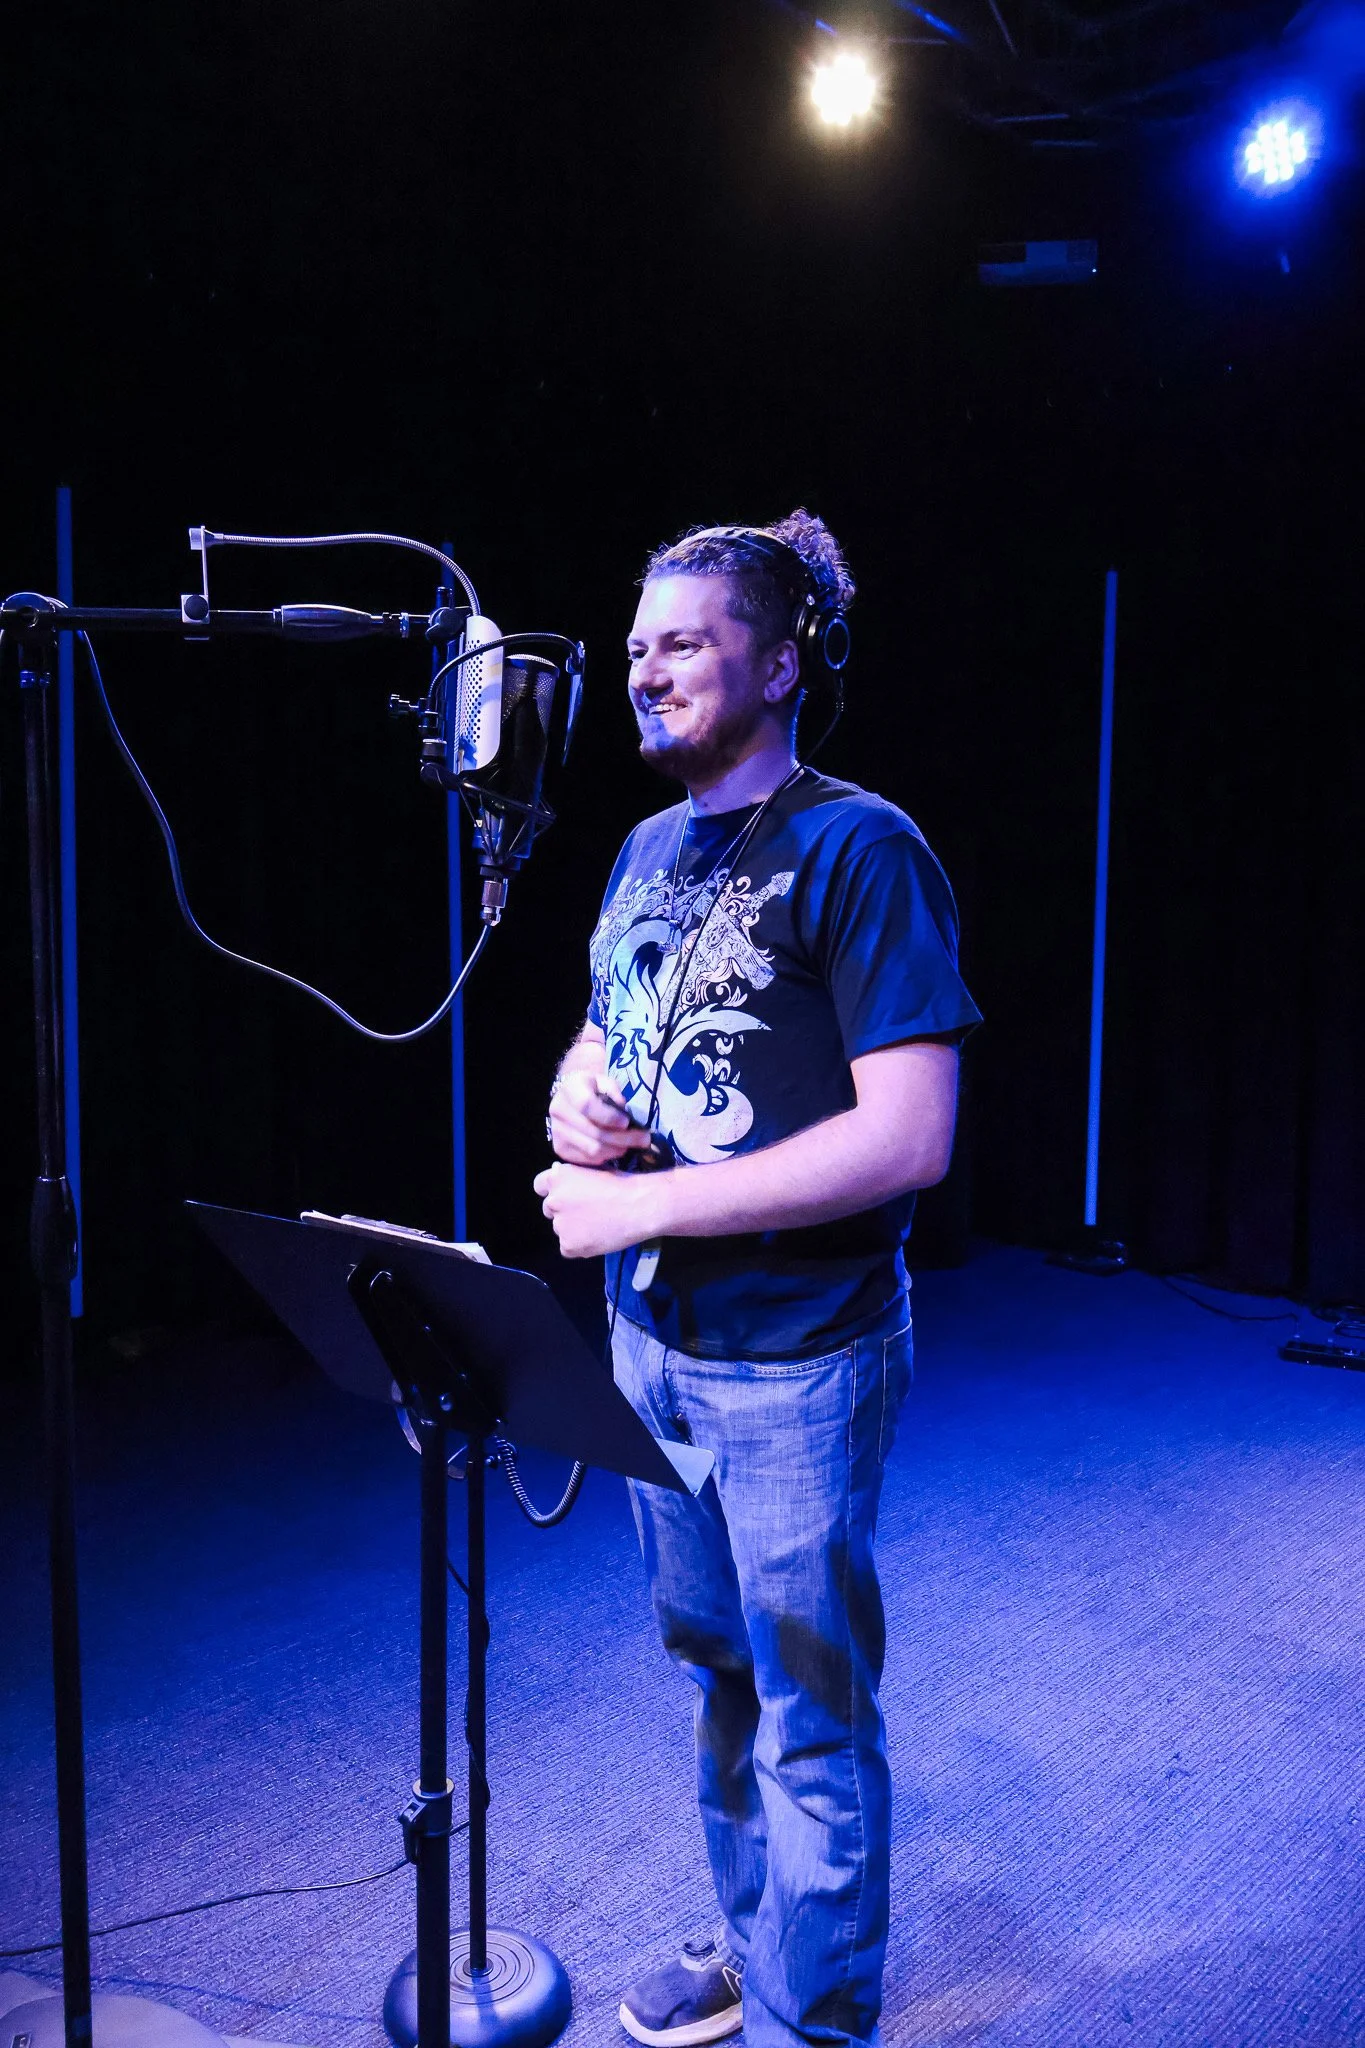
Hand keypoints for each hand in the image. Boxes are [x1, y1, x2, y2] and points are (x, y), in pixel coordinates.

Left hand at [533, 1161, 667, 1257]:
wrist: (639, 1207)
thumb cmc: (622, 1184)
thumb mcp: (593, 1169)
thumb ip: (571, 1175)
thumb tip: (558, 1174)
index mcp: (557, 1178)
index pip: (540, 1185)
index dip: (554, 1190)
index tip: (566, 1194)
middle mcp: (553, 1200)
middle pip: (550, 1209)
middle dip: (564, 1210)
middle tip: (588, 1212)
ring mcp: (559, 1225)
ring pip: (561, 1229)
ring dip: (573, 1228)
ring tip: (598, 1224)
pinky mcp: (569, 1246)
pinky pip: (568, 1247)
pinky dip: (580, 1245)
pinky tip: (598, 1236)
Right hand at [548, 1069, 652, 1166]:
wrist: (570, 1099)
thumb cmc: (593, 1089)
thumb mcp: (605, 1082)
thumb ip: (614, 1093)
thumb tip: (623, 1112)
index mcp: (569, 1089)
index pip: (587, 1105)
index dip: (609, 1117)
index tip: (627, 1122)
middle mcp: (558, 1110)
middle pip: (594, 1133)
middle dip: (624, 1138)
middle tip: (645, 1139)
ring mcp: (557, 1132)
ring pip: (593, 1149)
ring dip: (618, 1150)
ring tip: (632, 1145)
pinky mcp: (560, 1149)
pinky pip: (588, 1159)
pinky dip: (606, 1156)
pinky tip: (616, 1149)